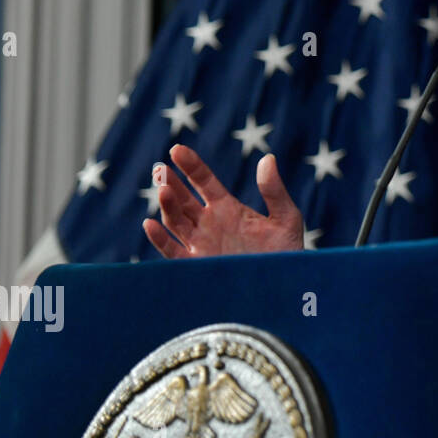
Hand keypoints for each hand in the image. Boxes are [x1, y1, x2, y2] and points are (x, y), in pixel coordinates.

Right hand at [142, 144, 304, 257]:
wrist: (284, 288)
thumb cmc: (287, 253)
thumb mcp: (286, 219)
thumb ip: (275, 191)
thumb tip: (268, 158)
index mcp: (228, 208)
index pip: (204, 181)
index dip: (190, 166)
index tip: (176, 149)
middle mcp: (210, 224)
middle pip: (183, 199)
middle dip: (170, 183)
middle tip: (161, 170)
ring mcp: (201, 245)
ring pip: (176, 221)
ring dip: (167, 206)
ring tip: (163, 190)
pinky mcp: (197, 267)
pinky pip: (173, 252)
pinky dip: (160, 239)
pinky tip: (151, 224)